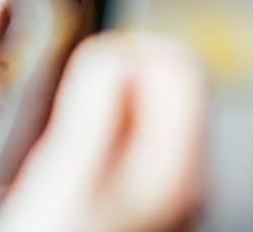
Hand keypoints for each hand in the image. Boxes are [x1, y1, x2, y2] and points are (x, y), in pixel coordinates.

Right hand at [0, 31, 205, 231]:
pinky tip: (71, 161)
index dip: (135, 52)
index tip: (90, 69)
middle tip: (75, 104)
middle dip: (121, 79)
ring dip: (105, 107)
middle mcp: (185, 178)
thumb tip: (116, 54)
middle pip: (170, 89)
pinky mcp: (150, 199)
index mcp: (176, 168)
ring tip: (67, 140)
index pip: (181, 70)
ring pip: (148, 114)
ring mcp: (170, 191)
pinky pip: (132, 141)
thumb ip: (98, 106)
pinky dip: (101, 133)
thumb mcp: (68, 174)